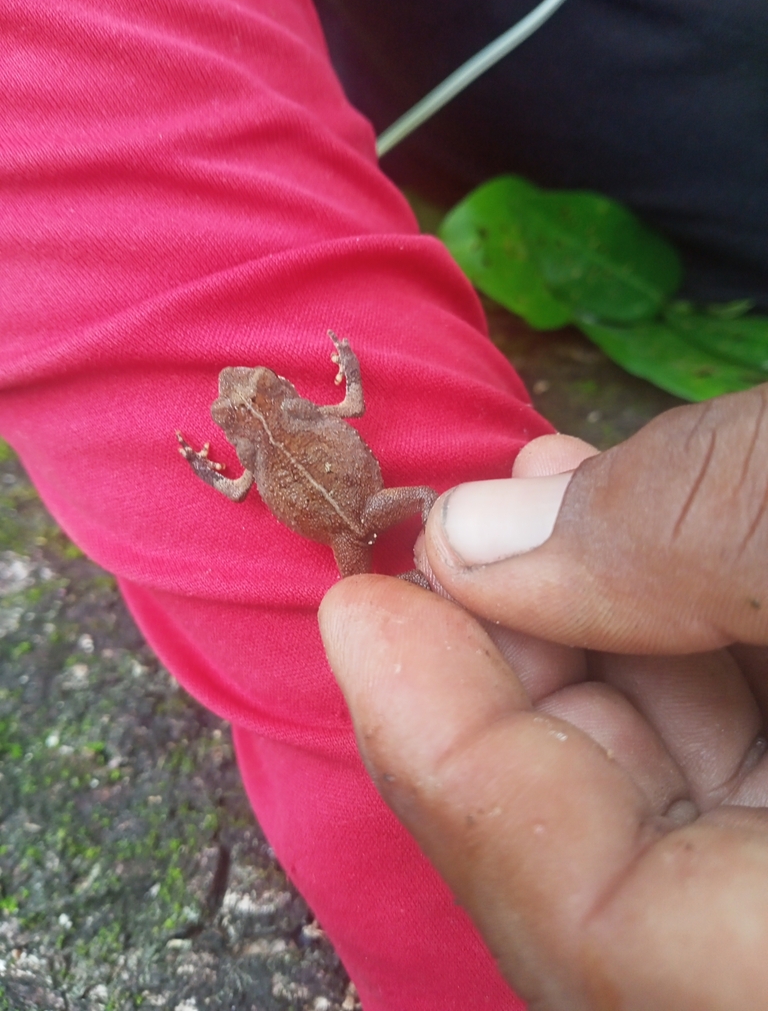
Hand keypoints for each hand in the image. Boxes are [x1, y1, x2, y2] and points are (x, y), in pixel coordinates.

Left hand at [319, 384, 767, 1009]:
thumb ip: (679, 533)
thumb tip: (474, 535)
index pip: (588, 924)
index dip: (451, 759)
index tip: (358, 612)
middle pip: (613, 866)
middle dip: (513, 683)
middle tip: (455, 544)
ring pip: (680, 807)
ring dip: (597, 647)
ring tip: (549, 504)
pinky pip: (745, 765)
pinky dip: (683, 651)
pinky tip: (646, 534)